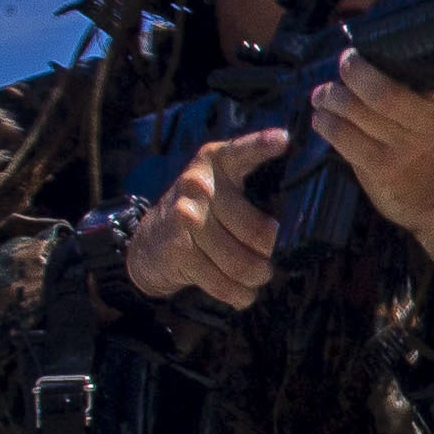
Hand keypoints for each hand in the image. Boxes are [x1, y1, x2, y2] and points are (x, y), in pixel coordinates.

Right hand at [125, 127, 287, 309]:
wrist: (149, 244)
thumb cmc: (203, 217)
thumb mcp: (224, 194)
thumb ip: (251, 200)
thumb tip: (280, 233)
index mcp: (216, 163)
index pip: (242, 153)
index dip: (262, 145)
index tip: (284, 139)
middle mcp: (199, 184)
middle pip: (259, 232)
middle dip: (268, 255)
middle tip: (266, 260)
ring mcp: (185, 216)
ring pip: (243, 262)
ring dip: (256, 278)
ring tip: (258, 277)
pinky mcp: (178, 248)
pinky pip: (223, 281)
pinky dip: (239, 294)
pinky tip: (244, 294)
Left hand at [311, 53, 433, 304]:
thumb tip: (393, 44)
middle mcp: (427, 128)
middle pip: (384, 95)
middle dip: (356, 71)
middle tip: (346, 61)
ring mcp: (402, 149)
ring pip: (355, 112)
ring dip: (330, 96)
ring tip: (323, 93)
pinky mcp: (379, 167)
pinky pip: (342, 137)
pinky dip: (325, 122)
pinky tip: (322, 116)